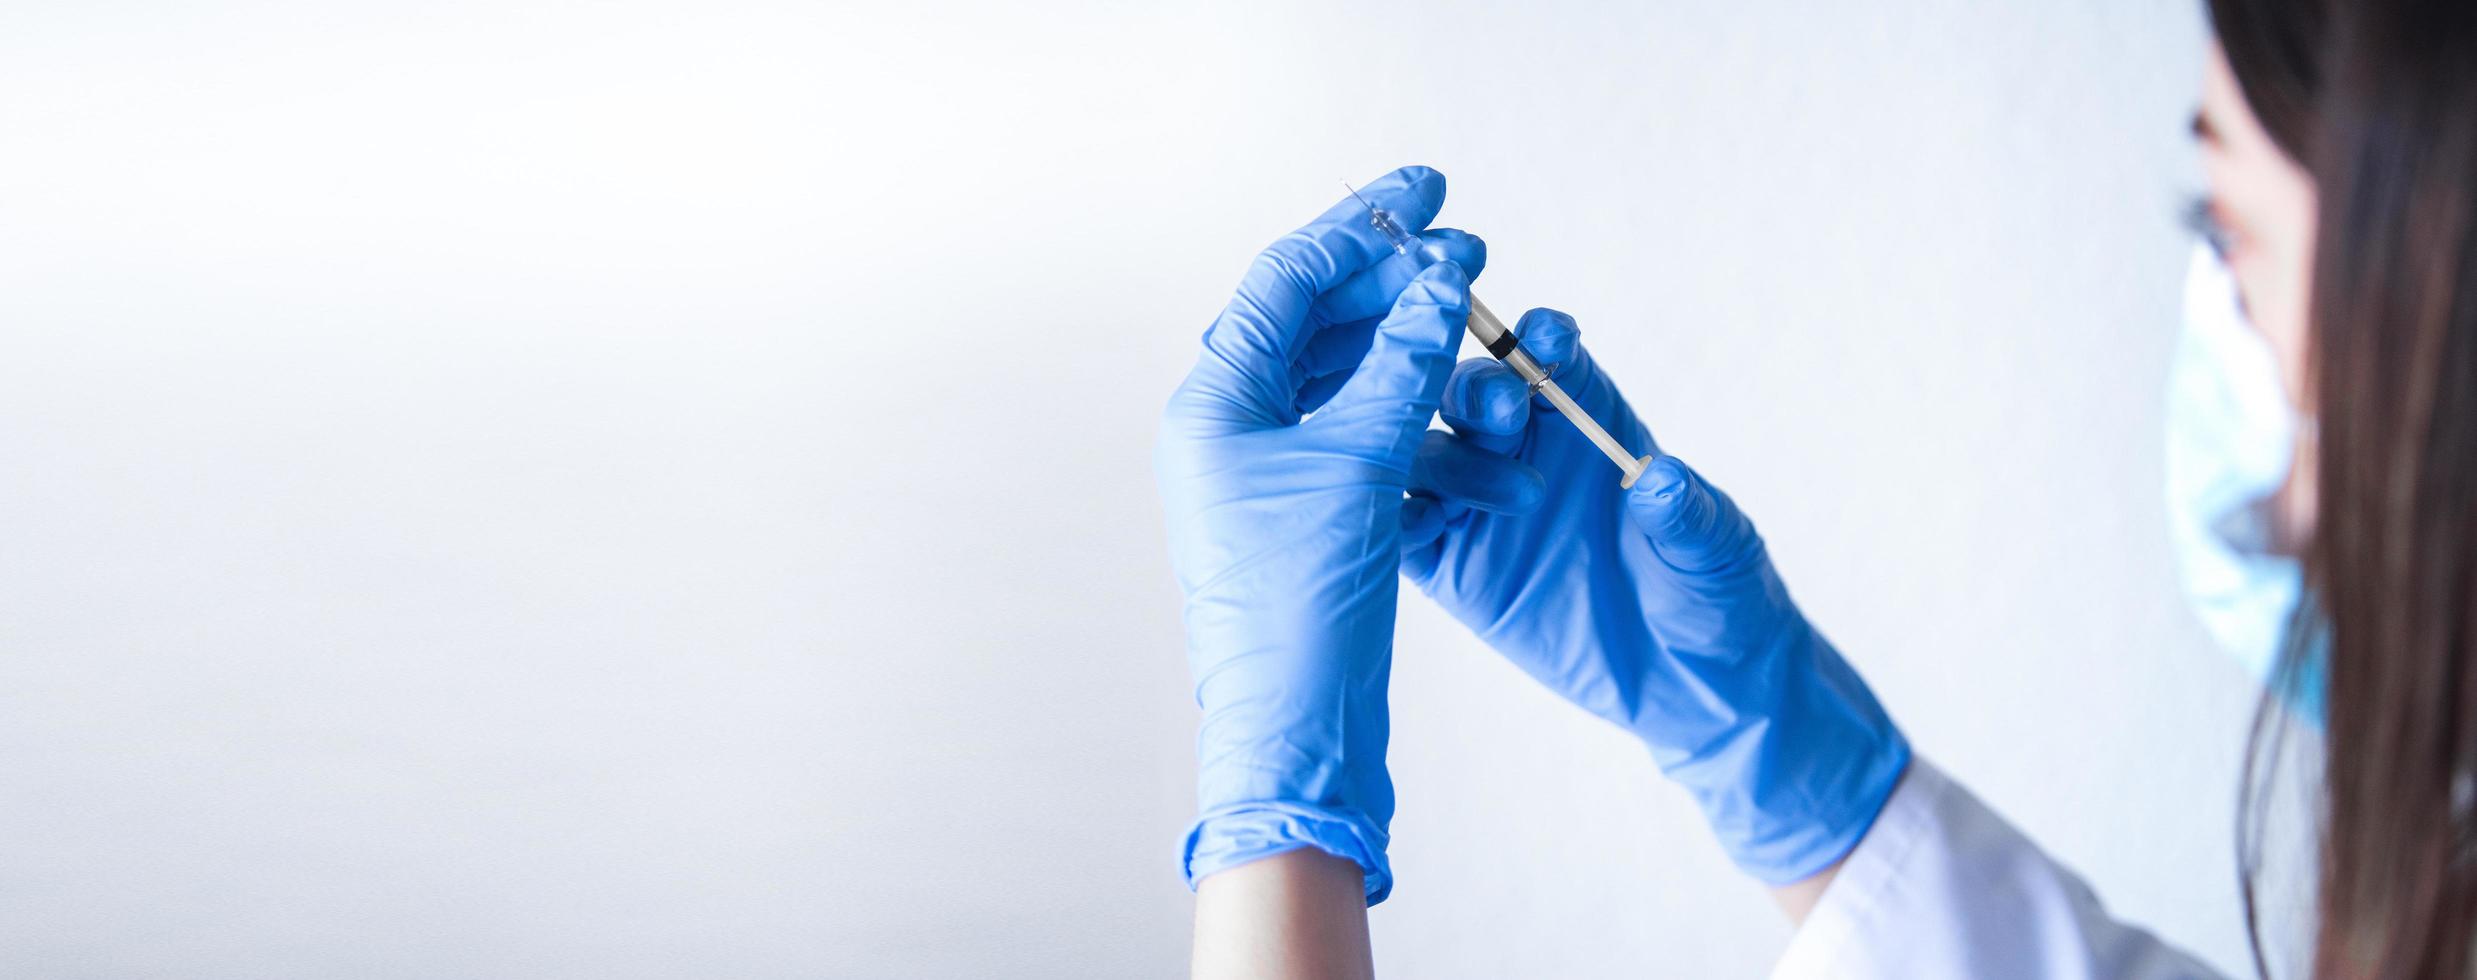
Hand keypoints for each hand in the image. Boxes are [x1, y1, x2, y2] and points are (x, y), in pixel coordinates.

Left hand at [1158, 165, 1485, 902]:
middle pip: (1323, 324)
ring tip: (1498, 354)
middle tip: (1475, 257)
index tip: (1428, 190)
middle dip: (1402, 291)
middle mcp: (1234, 429)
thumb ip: (1402, 364)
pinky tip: (1494, 452)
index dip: (1362, 228)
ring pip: (1359, 387)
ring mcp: (1275, 475)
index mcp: (1215, 402)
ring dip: (1429, 370)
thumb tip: (1440, 284)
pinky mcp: (1317, 519)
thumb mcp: (1360, 463)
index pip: (1288, 279)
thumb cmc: (1300, 605)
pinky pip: (1378, 448)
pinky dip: (1432, 442)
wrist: (1298, 733)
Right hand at [1399, 310, 1907, 883]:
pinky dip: (1394, 518)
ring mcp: (1480, 509)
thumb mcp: (1716, 552)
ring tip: (1498, 492)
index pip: (1550, 358)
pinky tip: (1409, 523)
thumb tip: (1662, 480)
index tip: (1550, 338)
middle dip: (1482, 389)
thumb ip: (1686, 515)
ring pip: (1426, 454)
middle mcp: (1523, 452)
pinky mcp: (1453, 569)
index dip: (1544, 339)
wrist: (1696, 687)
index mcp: (1588, 421)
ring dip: (1443, 454)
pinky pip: (1405, 530)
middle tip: (1506, 410)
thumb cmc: (1715, 595)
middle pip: (1474, 394)